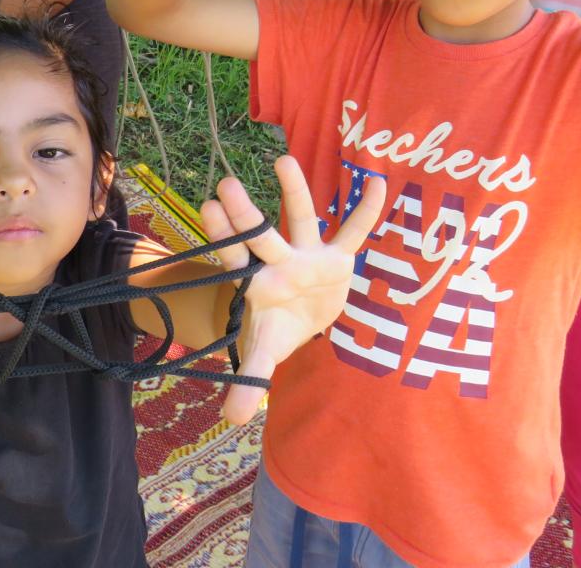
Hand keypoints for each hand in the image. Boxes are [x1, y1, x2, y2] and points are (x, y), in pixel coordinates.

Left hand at [199, 155, 386, 423]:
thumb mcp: (264, 352)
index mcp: (256, 282)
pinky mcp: (337, 256)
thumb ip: (250, 379)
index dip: (222, 234)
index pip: (234, 256)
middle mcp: (278, 261)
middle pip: (260, 235)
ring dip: (294, 191)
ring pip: (300, 218)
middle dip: (245, 213)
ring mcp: (307, 254)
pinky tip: (374, 183)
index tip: (207, 207)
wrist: (304, 317)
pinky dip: (364, 210)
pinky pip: (354, 232)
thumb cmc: (276, 326)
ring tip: (283, 160)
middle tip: (225, 185)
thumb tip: (231, 420)